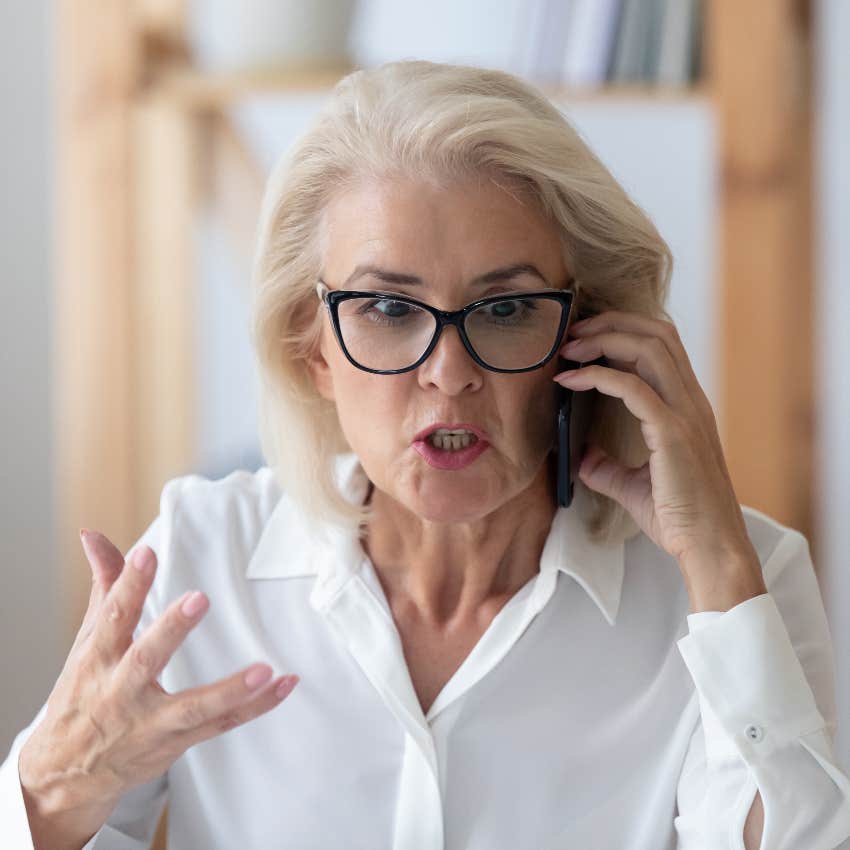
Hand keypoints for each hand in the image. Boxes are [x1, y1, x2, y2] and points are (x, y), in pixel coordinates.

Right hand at [19, 530, 298, 836]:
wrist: (67, 777)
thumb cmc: (81, 697)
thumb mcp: (87, 642)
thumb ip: (105, 587)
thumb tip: (94, 535)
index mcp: (98, 659)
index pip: (113, 616)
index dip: (128, 584)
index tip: (146, 552)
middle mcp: (121, 692)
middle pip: (147, 659)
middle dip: (171, 630)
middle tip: (199, 598)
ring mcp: (152, 722)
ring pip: (192, 707)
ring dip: (230, 690)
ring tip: (263, 669)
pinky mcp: (177, 742)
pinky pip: (222, 724)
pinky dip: (256, 706)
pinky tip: (285, 684)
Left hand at [554, 311, 765, 606]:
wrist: (709, 547)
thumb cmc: (679, 518)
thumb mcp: (633, 486)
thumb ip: (608, 467)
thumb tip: (581, 457)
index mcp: (687, 407)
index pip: (661, 346)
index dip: (621, 331)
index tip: (582, 340)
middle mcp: (690, 401)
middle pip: (656, 333)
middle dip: (610, 323)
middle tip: (571, 334)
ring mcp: (685, 414)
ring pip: (649, 348)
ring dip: (603, 339)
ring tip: (568, 349)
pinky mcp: (673, 433)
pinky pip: (633, 387)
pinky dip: (597, 375)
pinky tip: (570, 380)